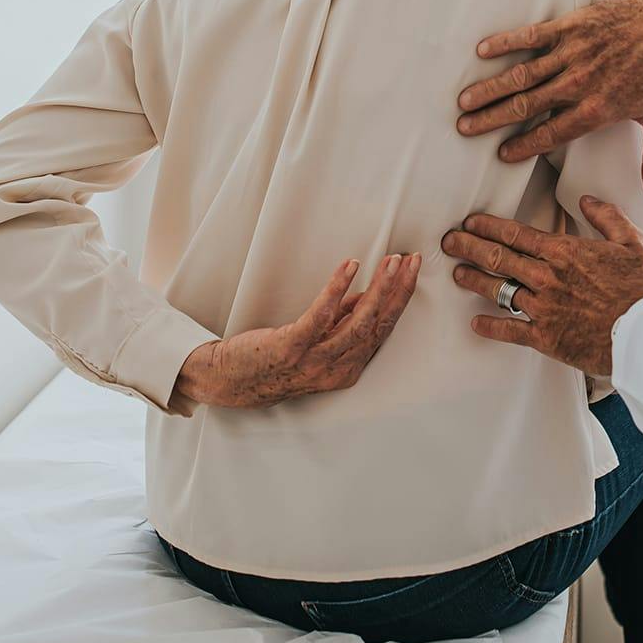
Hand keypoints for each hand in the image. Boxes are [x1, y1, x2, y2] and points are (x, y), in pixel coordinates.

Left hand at [172, 252, 420, 408]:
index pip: (384, 328)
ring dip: (378, 288)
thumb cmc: (275, 361)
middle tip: (411, 261)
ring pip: (358, 322)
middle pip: (378, 324)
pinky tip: (350, 266)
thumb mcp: (318, 345)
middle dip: (398, 290)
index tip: (412, 270)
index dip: (401, 298)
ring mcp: (315, 359)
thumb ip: (342, 323)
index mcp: (348, 367)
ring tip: (391, 263)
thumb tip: (365, 295)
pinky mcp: (292, 346)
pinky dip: (338, 289)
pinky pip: (321, 315)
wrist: (230, 381)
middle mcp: (337, 367)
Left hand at [441, 197, 642, 375]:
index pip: (516, 234)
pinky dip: (491, 326)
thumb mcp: (633, 242)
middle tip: (450, 242)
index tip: (472, 222)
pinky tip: (476, 323)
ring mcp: (543, 308)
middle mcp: (547, 277)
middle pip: (498, 258)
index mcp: (565, 252)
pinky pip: (510, 331)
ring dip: (474, 280)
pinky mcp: (546, 338)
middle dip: (469, 247)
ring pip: (498, 290)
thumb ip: (607, 217)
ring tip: (457, 274)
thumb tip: (588, 201)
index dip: (489, 226)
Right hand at [456, 0, 642, 202]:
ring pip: (523, 74)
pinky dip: (506, 42)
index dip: (524, 146)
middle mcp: (581, 82)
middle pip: (527, 105)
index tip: (501, 155)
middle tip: (465, 128)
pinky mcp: (573, 25)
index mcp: (600, 108)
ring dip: (491, 87)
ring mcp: (574, 52)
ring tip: (463, 100)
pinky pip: (533, 35)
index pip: (553, 133)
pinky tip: (482, 51)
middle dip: (492, 119)